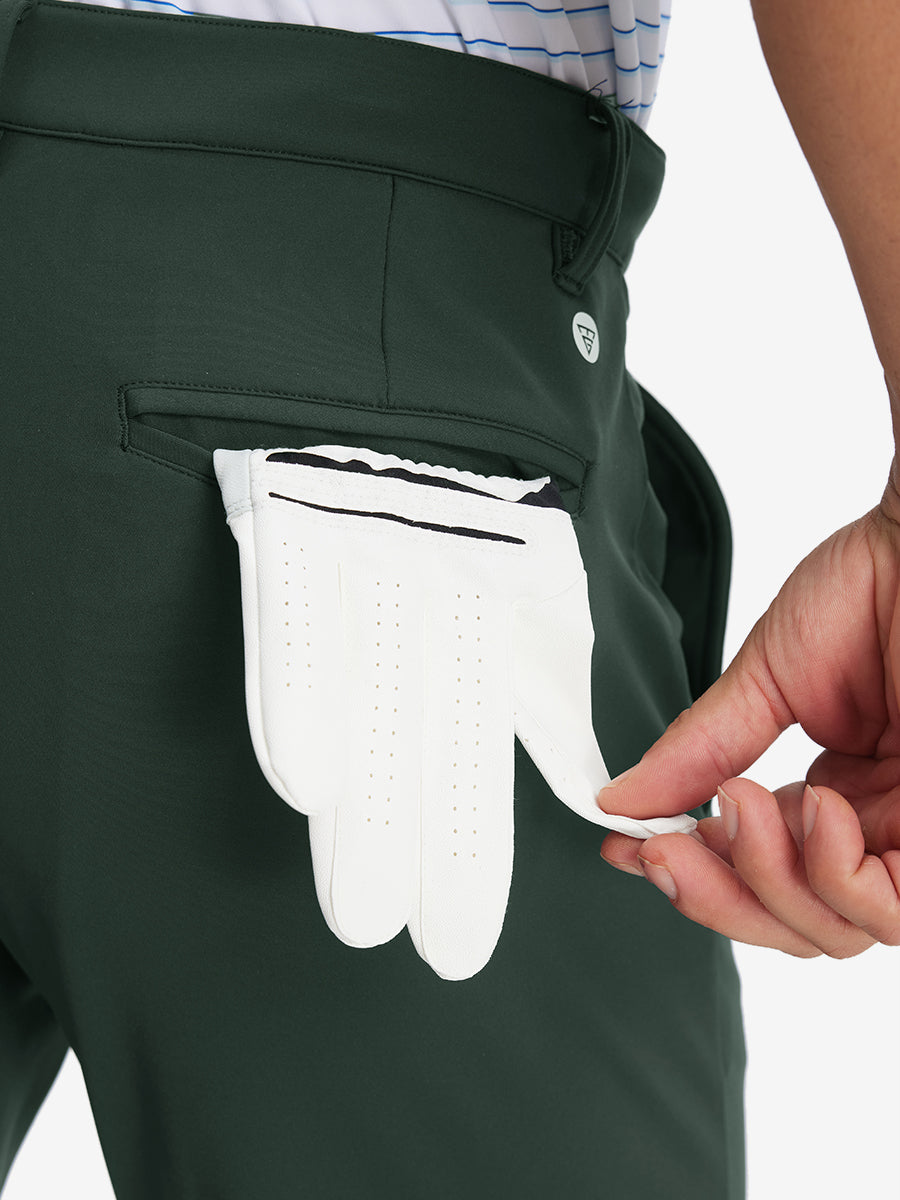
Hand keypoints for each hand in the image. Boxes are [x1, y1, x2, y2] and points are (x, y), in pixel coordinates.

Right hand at [596, 484, 899, 957]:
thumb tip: (621, 801)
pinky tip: (812, 806)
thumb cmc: (874, 586)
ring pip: (839, 932)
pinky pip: (891, 911)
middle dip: (718, 896)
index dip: (696, 876)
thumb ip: (699, 750)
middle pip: (798, 926)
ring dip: (767, 879)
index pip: (765, 873)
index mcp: (840, 796)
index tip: (631, 850)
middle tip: (665, 849)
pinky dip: (831, 874)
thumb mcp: (767, 678)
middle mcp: (882, 826)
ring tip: (741, 799)